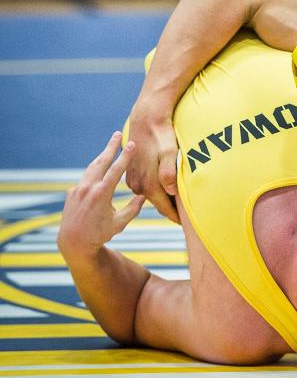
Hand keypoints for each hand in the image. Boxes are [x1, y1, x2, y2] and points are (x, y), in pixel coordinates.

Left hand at [59, 133, 146, 256]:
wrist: (73, 242)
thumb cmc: (100, 234)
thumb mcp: (120, 223)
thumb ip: (133, 208)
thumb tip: (144, 195)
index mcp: (102, 194)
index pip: (116, 170)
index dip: (125, 156)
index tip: (131, 143)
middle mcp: (88, 188)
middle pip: (101, 162)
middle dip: (110, 147)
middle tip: (117, 134)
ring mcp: (78, 189)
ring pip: (92, 168)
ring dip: (101, 157)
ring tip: (109, 147)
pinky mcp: (72, 192)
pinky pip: (86, 179)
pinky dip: (95, 173)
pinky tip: (100, 172)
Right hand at [125, 98, 179, 221]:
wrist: (146, 119)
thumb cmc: (162, 135)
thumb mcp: (170, 152)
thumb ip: (169, 172)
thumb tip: (170, 191)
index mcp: (148, 184)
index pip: (165, 209)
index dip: (177, 218)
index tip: (189, 227)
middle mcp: (138, 185)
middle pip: (158, 204)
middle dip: (172, 211)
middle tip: (188, 221)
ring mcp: (132, 180)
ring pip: (152, 196)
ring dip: (164, 200)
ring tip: (179, 205)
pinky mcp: (131, 174)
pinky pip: (146, 188)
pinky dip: (156, 190)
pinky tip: (167, 189)